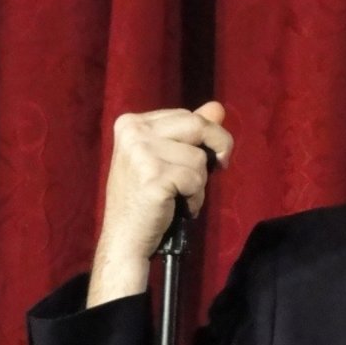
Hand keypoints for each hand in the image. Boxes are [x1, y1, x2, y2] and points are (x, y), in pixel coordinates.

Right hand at [87, 101, 232, 305]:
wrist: (126, 237)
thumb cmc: (146, 198)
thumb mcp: (165, 158)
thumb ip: (189, 132)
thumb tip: (218, 107)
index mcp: (132, 122)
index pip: (189, 116)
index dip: (209, 136)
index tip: (213, 156)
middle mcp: (133, 132)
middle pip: (198, 126)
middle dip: (218, 149)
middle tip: (219, 168)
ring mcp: (141, 153)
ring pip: (200, 158)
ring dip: (199, 183)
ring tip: (178, 197)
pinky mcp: (153, 177)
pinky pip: (196, 181)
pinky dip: (195, 199)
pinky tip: (177, 207)